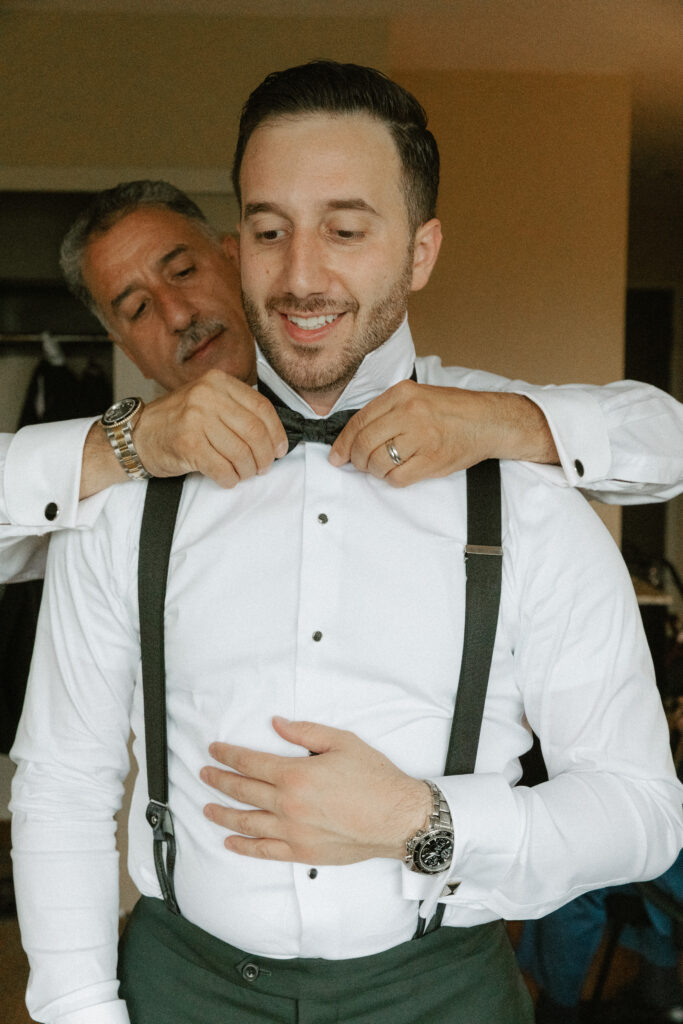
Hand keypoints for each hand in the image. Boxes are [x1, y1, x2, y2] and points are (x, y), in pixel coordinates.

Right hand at [134, 370, 287, 486]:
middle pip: (255, 431)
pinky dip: (230, 478)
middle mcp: (207, 396)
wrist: (138, 435)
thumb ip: (237, 409)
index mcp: (218, 381)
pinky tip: (227, 478)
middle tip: (263, 467)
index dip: (277, 433)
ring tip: (244, 473)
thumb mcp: (207, 401)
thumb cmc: (177, 421)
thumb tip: (273, 437)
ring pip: (241, 452)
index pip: (262, 407)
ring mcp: (196, 419)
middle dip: (265, 455)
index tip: (280, 449)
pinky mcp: (188, 444)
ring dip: (247, 470)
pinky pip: (222, 468)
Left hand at [200, 717, 430, 864]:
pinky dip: (244, 846)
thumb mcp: (342, 742)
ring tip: (207, 808)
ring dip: (223, 814)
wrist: (397, 818)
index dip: (228, 755)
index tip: (214, 751)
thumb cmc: (374, 779)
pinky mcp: (302, 853)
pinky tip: (231, 840)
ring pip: (247, 822)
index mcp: (296, 775)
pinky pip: (264, 851)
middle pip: (242, 791)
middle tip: (204, 774)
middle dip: (219, 780)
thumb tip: (277, 724)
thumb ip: (305, 732)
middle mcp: (288, 805)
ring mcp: (293, 833)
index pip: (250, 762)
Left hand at [329, 380, 556, 486]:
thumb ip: (387, 412)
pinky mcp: (432, 459)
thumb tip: (354, 438)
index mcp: (402, 393)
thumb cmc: (451, 410)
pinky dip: (392, 479)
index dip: (343, 443)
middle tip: (359, 465)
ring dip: (375, 471)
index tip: (337, 455)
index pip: (360, 421)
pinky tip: (398, 472)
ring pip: (378, 462)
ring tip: (382, 467)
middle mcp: (410, 412)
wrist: (488, 421)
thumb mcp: (417, 396)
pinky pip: (398, 477)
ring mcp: (422, 437)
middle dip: (356, 460)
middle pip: (365, 443)